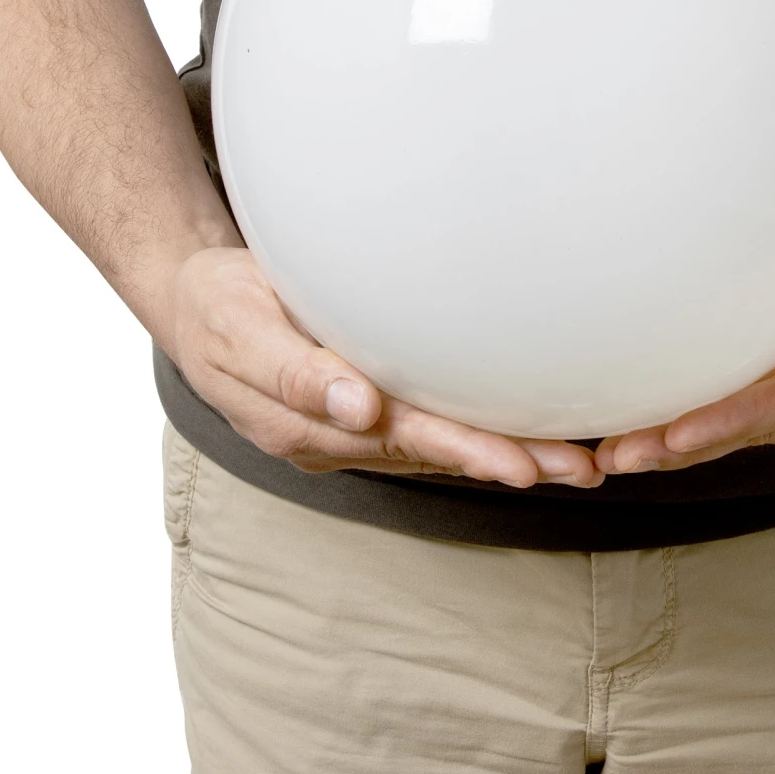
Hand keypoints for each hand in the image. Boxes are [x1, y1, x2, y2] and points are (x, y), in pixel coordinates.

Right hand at [160, 247, 604, 488]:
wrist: (194, 305)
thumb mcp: (240, 323)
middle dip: (506, 461)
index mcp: (304, 419)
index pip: (400, 434)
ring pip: (434, 447)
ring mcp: (347, 431)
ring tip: (576, 462)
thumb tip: (359, 409)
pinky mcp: (361, 415)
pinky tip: (523, 438)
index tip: (520, 467)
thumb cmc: (219, 303)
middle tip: (579, 469)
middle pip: (432, 451)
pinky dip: (472, 437)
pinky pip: (422, 432)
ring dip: (502, 455)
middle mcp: (334, 437)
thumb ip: (296, 367)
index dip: (463, 450)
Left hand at [594, 190, 774, 474]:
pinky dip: (692, 412)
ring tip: (616, 454)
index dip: (733, 422)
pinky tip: (646, 422)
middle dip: (686, 444)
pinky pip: (740, 397)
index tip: (680, 433)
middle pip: (754, 428)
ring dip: (678, 439)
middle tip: (623, 456)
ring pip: (740, 422)